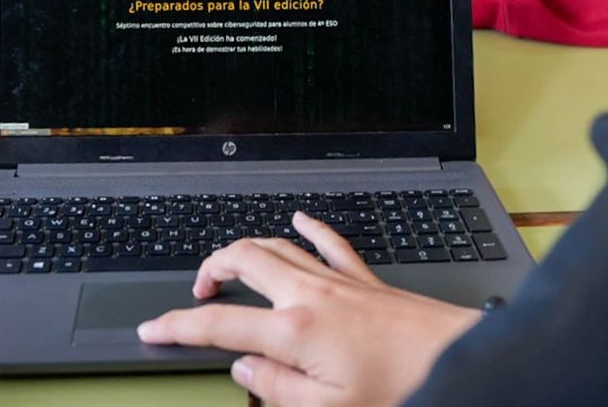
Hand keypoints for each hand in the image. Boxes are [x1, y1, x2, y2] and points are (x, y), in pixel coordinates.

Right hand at [138, 212, 479, 406]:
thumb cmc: (397, 385)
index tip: (153, 328)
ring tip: (227, 266)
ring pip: (277, 244)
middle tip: (195, 293)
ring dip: (244, 248)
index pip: (219, 324)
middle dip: (209, 269)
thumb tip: (243, 370)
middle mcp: (310, 295)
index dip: (177, 326)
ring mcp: (337, 280)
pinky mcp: (363, 277)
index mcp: (294, 331)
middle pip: (243, 260)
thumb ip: (275, 388)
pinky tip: (298, 218)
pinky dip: (307, 227)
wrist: (453, 358)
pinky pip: (327, 240)